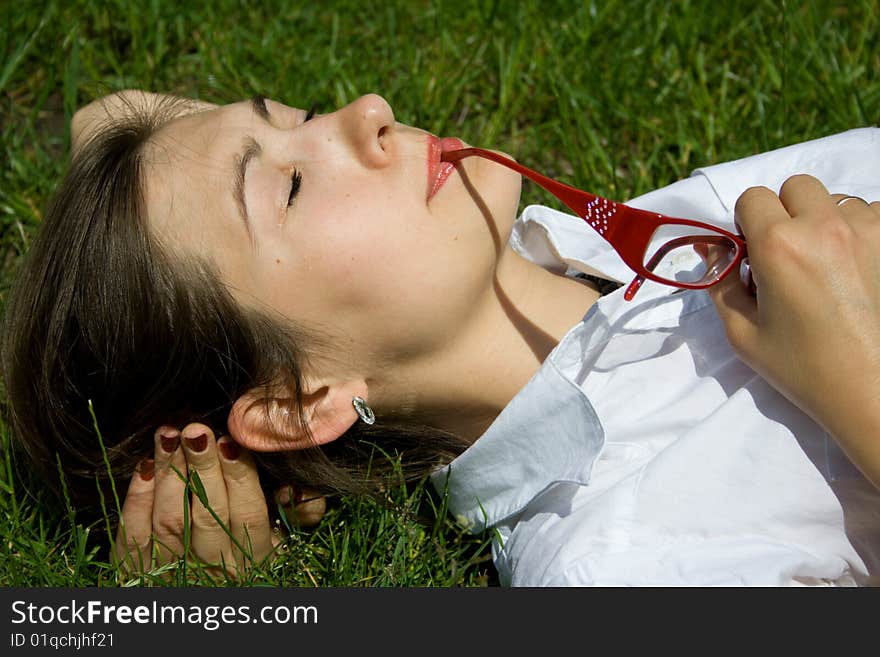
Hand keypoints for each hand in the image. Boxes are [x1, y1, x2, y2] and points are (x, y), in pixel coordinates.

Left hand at [113, 423, 324, 579]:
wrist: (205, 605)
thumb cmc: (252, 557)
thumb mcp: (285, 539)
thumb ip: (302, 511)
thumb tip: (296, 484)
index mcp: (255, 557)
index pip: (248, 514)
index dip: (238, 476)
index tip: (230, 440)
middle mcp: (216, 568)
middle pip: (207, 514)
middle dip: (201, 467)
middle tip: (195, 429)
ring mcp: (173, 572)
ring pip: (168, 520)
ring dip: (168, 473)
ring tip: (168, 434)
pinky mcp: (138, 572)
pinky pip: (133, 535)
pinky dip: (137, 499)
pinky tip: (144, 466)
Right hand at [707, 174, 879, 486]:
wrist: (871, 390)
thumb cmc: (801, 367)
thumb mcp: (742, 331)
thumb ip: (720, 281)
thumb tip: (710, 247)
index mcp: (778, 245)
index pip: (752, 197)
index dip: (746, 222)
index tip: (752, 252)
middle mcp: (824, 226)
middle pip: (796, 186)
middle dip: (785, 211)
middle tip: (787, 253)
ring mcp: (868, 230)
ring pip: (836, 200)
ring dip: (824, 221)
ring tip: (826, 265)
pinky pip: (871, 215)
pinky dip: (858, 232)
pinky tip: (856, 269)